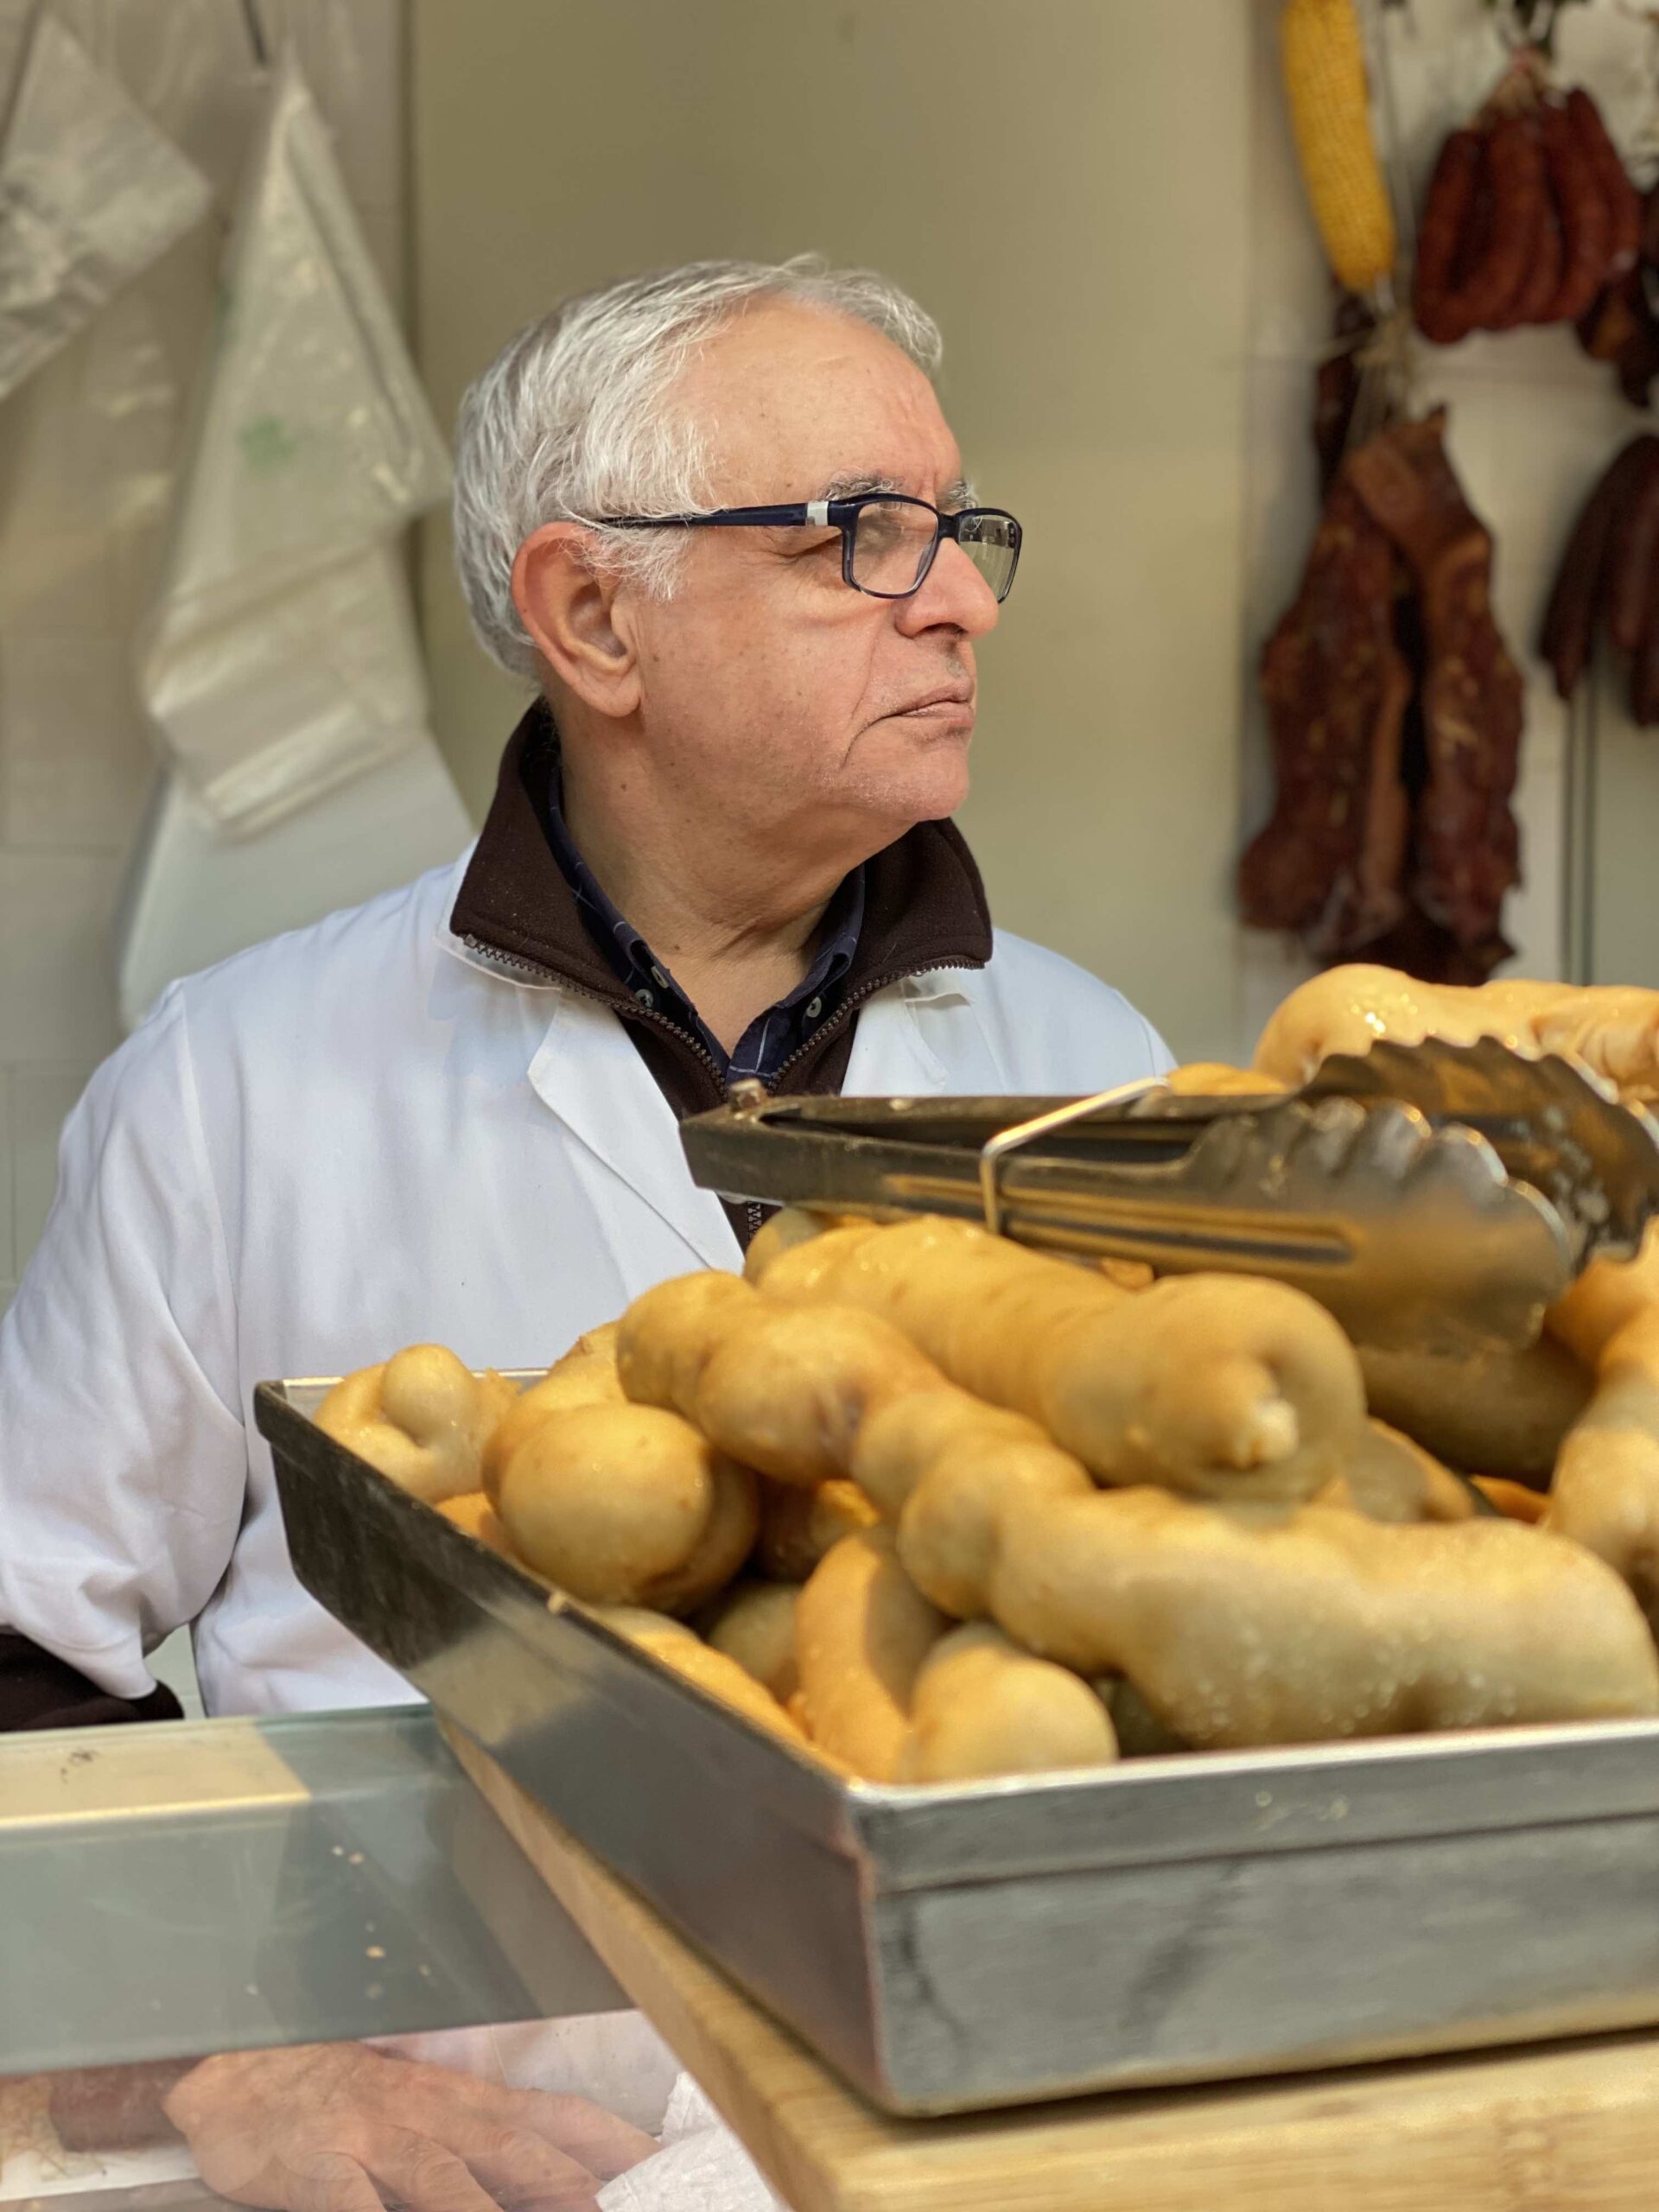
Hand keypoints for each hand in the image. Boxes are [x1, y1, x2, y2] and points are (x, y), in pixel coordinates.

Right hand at [163, 2042, 656, 2211]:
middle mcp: (431, 2116)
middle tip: (625, 2209)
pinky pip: (359, 2208)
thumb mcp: (417, 2105)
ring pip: (451, 2184)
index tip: (662, 2167)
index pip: (556, 2117)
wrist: (233, 2067)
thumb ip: (480, 2140)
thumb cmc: (334, 2094)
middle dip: (576, 2187)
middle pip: (519, 2153)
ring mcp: (376, 2141)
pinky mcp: (321, 2171)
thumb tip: (555, 2174)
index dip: (612, 2144)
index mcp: (461, 2100)